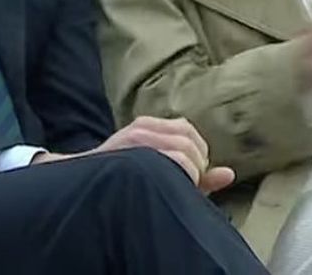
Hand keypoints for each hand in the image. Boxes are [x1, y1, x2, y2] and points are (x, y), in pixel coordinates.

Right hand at [74, 116, 234, 194]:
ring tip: (176, 185)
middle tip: (186, 183)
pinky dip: (181, 173)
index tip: (192, 174)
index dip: (198, 155)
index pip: (190, 132)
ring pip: (185, 151)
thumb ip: (197, 173)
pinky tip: (170, 184)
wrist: (82, 180)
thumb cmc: (124, 178)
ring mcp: (138, 138)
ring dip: (189, 172)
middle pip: (192, 141)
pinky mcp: (132, 150)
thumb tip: (229, 174)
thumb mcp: (160, 169)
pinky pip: (174, 159)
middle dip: (197, 166)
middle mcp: (145, 127)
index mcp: (151, 125)